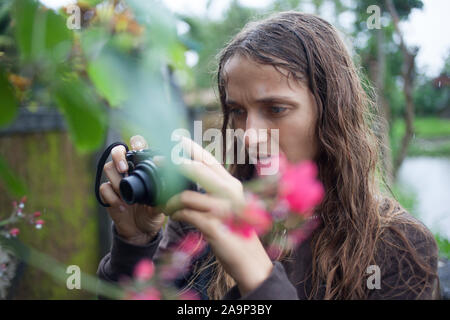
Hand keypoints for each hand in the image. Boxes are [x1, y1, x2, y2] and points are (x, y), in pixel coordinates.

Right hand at [99, 135, 164, 244]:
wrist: (141, 231)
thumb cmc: (153, 212)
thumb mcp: (162, 202)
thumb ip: (164, 192)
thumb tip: (168, 180)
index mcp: (143, 167)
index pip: (137, 145)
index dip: (136, 143)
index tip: (138, 150)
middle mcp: (128, 171)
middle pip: (117, 151)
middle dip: (118, 157)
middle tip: (125, 169)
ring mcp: (116, 181)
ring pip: (108, 167)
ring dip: (116, 180)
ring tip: (126, 194)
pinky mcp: (108, 194)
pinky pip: (104, 187)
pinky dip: (112, 196)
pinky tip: (122, 206)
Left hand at [165, 136, 273, 295]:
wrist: (250, 259)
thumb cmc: (238, 231)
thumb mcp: (230, 205)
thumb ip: (215, 190)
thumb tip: (191, 179)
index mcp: (232, 185)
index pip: (209, 160)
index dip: (192, 148)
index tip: (176, 139)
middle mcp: (229, 193)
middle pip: (198, 169)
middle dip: (175, 165)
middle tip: (159, 164)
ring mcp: (222, 209)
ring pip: (186, 195)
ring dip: (169, 200)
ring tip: (164, 205)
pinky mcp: (214, 226)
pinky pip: (186, 214)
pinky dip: (175, 214)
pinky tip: (174, 216)